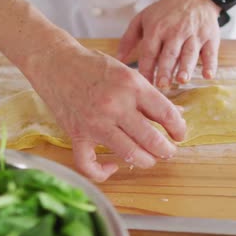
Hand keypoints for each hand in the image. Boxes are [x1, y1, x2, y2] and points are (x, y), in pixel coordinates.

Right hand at [25, 45, 185, 181]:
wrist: (56, 62)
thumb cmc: (93, 65)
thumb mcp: (127, 72)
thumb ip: (149, 95)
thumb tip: (175, 114)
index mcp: (132, 85)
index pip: (166, 114)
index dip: (179, 128)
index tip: (180, 134)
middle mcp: (115, 105)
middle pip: (151, 139)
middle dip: (166, 150)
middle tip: (169, 151)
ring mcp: (94, 122)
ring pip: (129, 154)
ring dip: (145, 161)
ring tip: (150, 159)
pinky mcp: (77, 134)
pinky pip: (89, 164)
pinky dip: (102, 173)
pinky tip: (112, 168)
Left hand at [117, 0, 221, 87]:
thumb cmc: (165, 12)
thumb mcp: (142, 19)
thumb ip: (128, 39)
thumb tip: (117, 60)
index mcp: (157, 29)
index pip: (150, 52)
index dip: (147, 68)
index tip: (144, 84)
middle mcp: (175, 32)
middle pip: (170, 54)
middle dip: (166, 69)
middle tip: (162, 85)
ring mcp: (193, 35)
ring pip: (189, 53)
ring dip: (186, 67)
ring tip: (181, 80)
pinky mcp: (210, 37)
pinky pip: (211, 52)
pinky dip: (210, 64)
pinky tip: (208, 76)